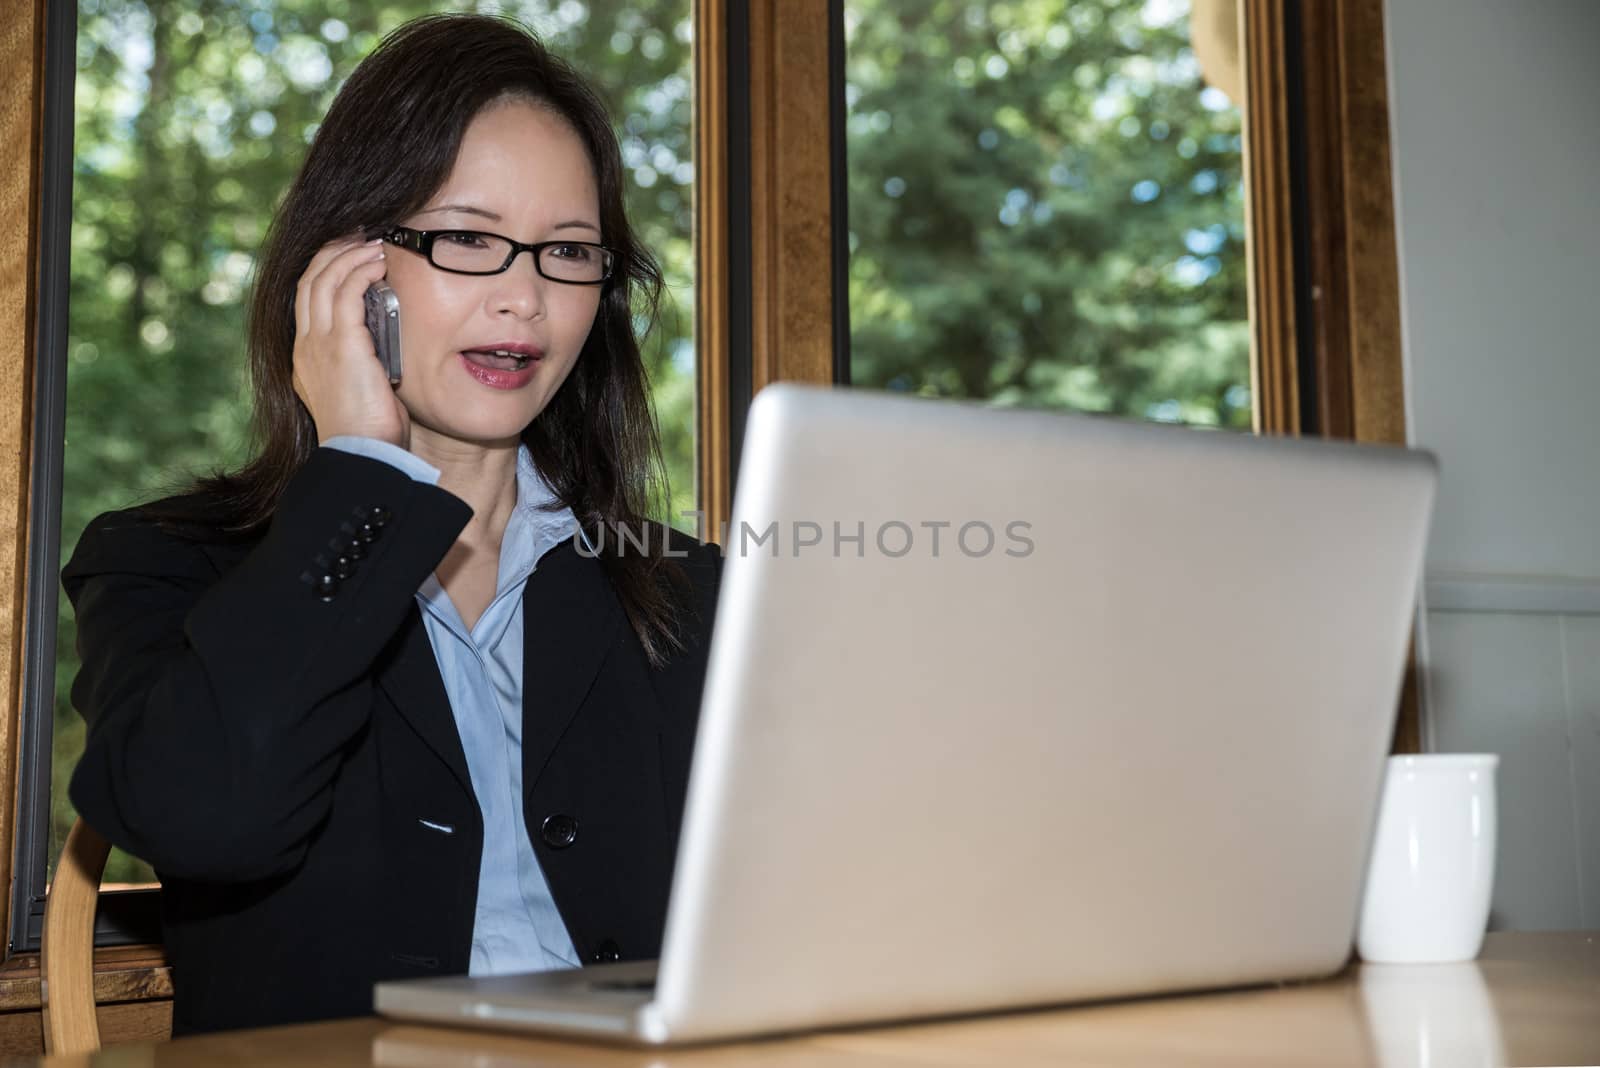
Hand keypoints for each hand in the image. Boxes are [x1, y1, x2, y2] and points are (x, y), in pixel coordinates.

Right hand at [291, 236, 409, 446]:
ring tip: (376, 242)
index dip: (326, 270)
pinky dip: (361, 271)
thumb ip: (367, 362)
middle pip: (308, 280)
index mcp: (306, 359)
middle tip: (362, 235)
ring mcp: (319, 345)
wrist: (365, 458)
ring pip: (323, 280)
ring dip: (351, 255)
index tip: (351, 253)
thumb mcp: (363, 391)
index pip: (306, 299)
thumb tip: (386, 342)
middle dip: (334, 251)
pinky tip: (379, 263)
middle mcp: (305, 347)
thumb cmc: (372, 434)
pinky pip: (345, 293)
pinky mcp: (341, 346)